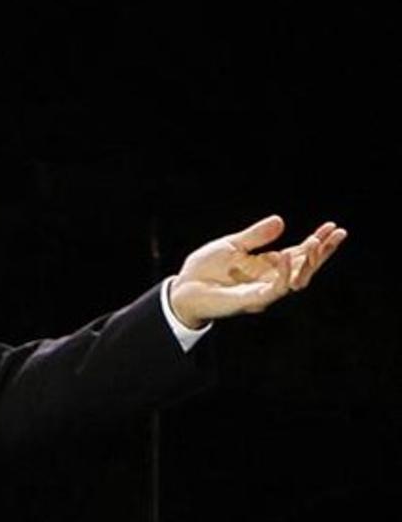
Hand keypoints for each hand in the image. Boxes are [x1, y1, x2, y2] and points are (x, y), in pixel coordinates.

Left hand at [169, 215, 347, 329]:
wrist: (183, 288)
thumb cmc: (206, 268)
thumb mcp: (232, 245)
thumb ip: (256, 236)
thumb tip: (280, 221)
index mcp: (267, 265)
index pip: (299, 253)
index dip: (317, 241)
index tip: (333, 227)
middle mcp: (270, 280)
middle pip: (305, 268)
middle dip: (322, 252)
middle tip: (337, 234)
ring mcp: (263, 292)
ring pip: (296, 281)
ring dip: (308, 263)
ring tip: (315, 243)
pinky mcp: (251, 300)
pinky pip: (274, 289)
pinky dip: (282, 273)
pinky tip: (284, 255)